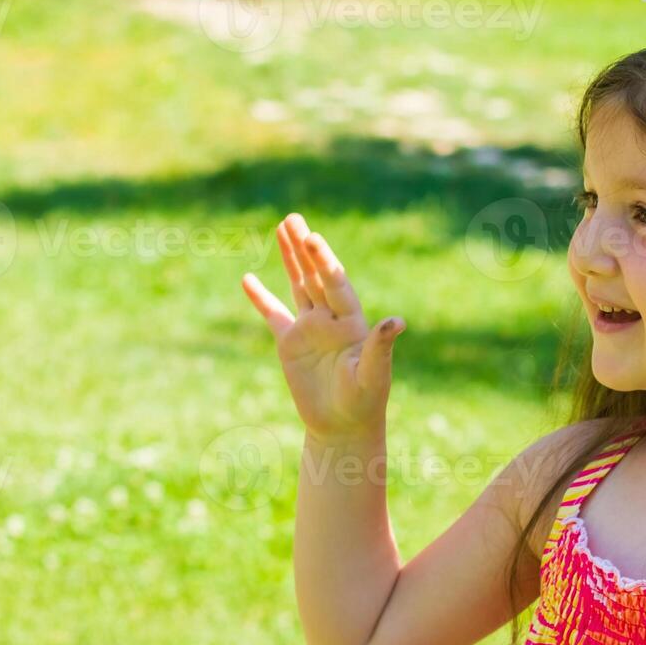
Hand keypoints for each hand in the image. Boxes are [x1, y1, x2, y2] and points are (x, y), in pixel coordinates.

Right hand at [241, 213, 405, 445]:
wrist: (343, 426)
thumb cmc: (364, 402)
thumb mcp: (373, 375)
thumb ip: (380, 346)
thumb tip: (398, 321)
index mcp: (351, 321)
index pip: (335, 283)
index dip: (324, 261)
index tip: (313, 238)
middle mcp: (330, 317)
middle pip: (315, 276)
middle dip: (303, 248)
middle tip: (293, 218)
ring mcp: (309, 328)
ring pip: (298, 285)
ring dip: (290, 258)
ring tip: (282, 227)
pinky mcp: (289, 343)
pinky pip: (272, 314)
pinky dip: (260, 298)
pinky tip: (247, 279)